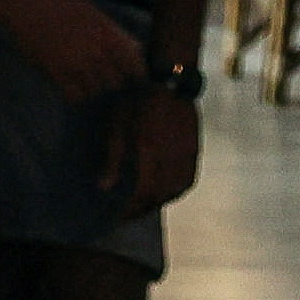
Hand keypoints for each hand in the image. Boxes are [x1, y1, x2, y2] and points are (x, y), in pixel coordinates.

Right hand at [0, 0, 145, 107]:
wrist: (27, 2)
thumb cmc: (63, 6)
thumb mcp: (97, 16)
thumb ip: (117, 36)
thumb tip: (137, 53)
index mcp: (110, 36)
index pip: (137, 68)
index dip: (135, 75)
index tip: (129, 75)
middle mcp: (97, 52)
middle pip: (117, 83)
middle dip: (110, 81)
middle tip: (99, 74)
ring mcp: (77, 64)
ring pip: (96, 92)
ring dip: (91, 88)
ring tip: (81, 76)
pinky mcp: (56, 72)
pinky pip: (75, 97)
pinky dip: (75, 95)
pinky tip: (69, 84)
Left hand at [115, 86, 201, 208]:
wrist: (170, 81)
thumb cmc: (137, 101)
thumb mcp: (117, 127)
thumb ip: (112, 160)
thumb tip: (104, 188)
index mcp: (148, 151)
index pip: (140, 192)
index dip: (129, 210)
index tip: (117, 217)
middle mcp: (170, 157)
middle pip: (158, 196)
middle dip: (142, 209)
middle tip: (128, 215)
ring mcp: (186, 155)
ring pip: (175, 191)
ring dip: (159, 202)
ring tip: (145, 205)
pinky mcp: (195, 151)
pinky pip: (187, 180)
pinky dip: (175, 191)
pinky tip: (165, 191)